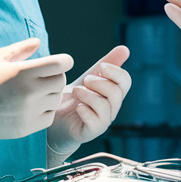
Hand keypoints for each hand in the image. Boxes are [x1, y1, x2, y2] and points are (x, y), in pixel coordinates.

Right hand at [0, 38, 72, 142]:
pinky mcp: (26, 128)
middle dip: (55, 76)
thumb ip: (20, 49)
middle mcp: (29, 92)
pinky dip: (44, 111)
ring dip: (50, 94)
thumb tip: (38, 42)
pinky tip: (31, 106)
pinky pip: (49, 117)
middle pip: (61, 81)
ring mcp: (28, 112)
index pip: (61, 64)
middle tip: (43, 76)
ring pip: (56, 100)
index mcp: (23, 72)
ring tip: (34, 91)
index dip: (63, 61)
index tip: (59, 62)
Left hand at [47, 46, 131, 161]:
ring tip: (75, 92)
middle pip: (116, 92)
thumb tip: (125, 49)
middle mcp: (111, 109)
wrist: (54, 118)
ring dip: (88, 95)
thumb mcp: (89, 78)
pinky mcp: (90, 133)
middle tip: (84, 81)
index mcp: (113, 94)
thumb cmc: (74, 98)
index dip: (115, 71)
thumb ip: (106, 64)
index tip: (100, 67)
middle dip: (99, 82)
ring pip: (105, 106)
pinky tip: (77, 107)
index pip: (125, 81)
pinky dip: (86, 111)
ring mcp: (102, 122)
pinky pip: (96, 122)